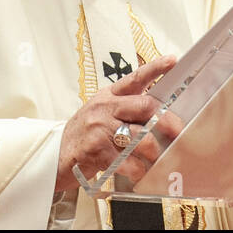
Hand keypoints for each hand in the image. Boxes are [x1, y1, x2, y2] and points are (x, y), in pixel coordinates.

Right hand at [55, 55, 183, 192]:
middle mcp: (105, 108)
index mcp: (110, 95)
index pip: (135, 78)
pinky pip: (127, 161)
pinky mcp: (96, 151)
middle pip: (145, 106)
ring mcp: (100, 128)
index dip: (155, 68)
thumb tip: (161, 113)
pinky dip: (137, 170)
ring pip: (140, 137)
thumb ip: (127, 108)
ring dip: (153, 151)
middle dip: (167, 121)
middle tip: (177, 131)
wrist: (55, 154)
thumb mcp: (103, 112)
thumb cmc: (85, 133)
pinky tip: (139, 172)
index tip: (172, 60)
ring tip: (156, 158)